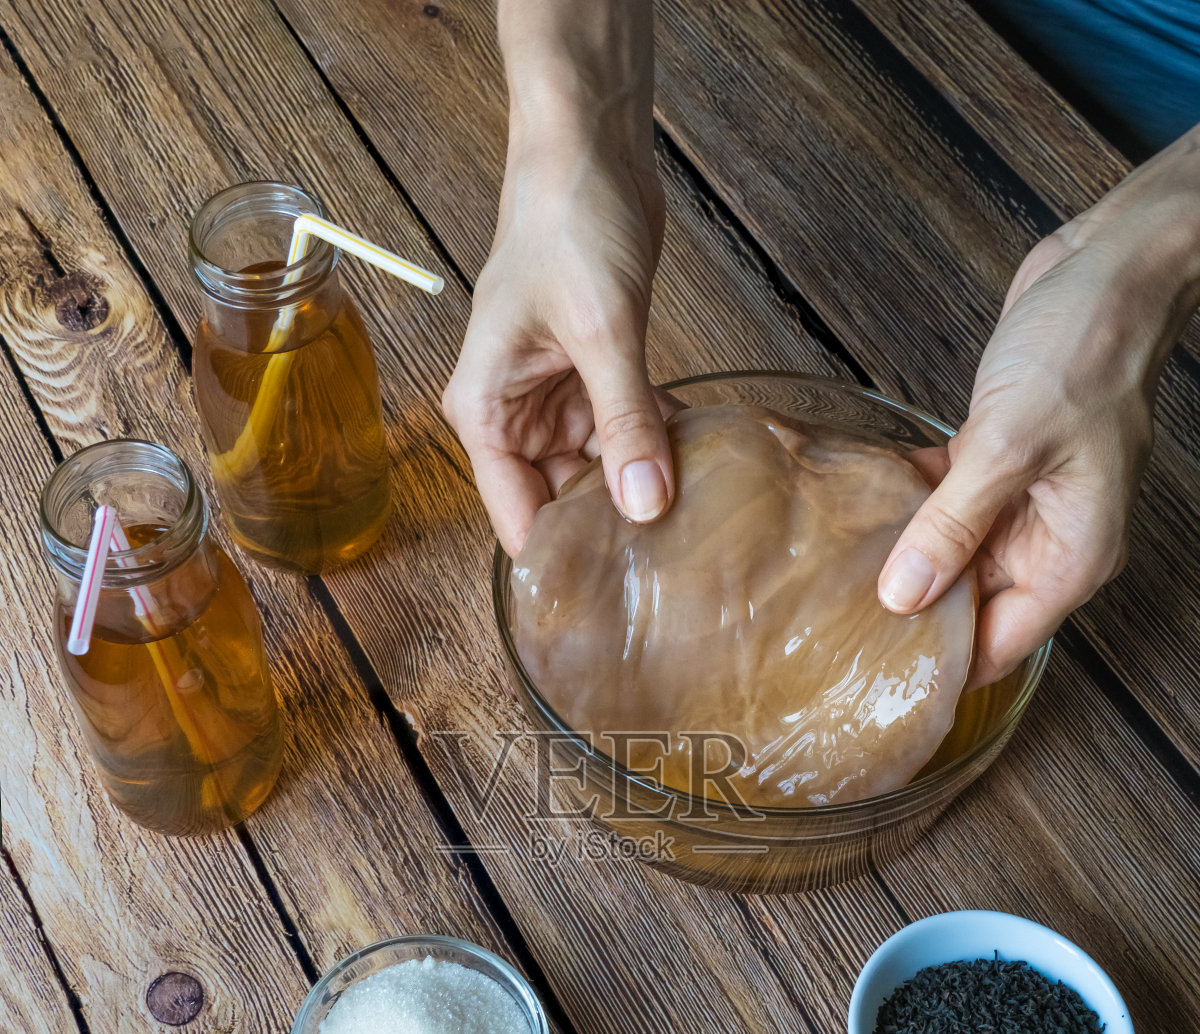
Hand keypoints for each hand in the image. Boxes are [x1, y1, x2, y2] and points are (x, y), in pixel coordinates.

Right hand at [444, 136, 672, 555]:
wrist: (589, 146)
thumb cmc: (564, 221)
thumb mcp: (601, 331)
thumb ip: (625, 422)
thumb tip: (646, 505)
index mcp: (487, 413)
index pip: (517, 518)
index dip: (561, 565)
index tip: (611, 607)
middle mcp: (516, 416)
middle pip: (562, 504)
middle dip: (612, 531)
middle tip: (673, 573)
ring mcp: (559, 400)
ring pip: (602, 472)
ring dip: (645, 487)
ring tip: (696, 526)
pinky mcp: (598, 377)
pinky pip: (630, 433)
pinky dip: (661, 444)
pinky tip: (700, 464)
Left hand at [878, 132, 1199, 686]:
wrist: (1109, 268)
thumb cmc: (1086, 349)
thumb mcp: (1008, 444)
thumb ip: (952, 524)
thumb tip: (903, 596)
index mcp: (1070, 557)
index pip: (1000, 646)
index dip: (942, 668)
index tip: (876, 681)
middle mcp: (1047, 540)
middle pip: (969, 608)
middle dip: (909, 616)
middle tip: (831, 631)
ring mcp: (1021, 503)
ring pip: (949, 557)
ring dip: (899, 560)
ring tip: (829, 581)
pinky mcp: (995, 464)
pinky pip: (942, 506)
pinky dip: (904, 507)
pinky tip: (851, 511)